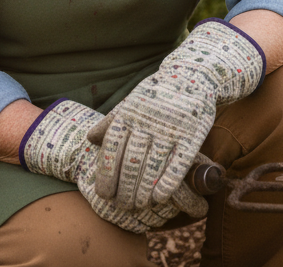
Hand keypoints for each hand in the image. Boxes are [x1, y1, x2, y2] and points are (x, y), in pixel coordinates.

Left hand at [89, 19, 263, 209]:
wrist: (193, 76)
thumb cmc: (157, 94)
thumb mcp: (131, 101)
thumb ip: (111, 121)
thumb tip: (89, 139)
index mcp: (128, 114)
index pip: (112, 150)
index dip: (107, 175)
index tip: (104, 194)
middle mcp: (147, 122)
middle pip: (131, 163)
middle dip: (125, 189)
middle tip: (122, 206)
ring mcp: (170, 129)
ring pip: (153, 167)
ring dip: (144, 191)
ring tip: (139, 205)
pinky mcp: (192, 135)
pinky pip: (178, 165)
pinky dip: (167, 184)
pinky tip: (160, 198)